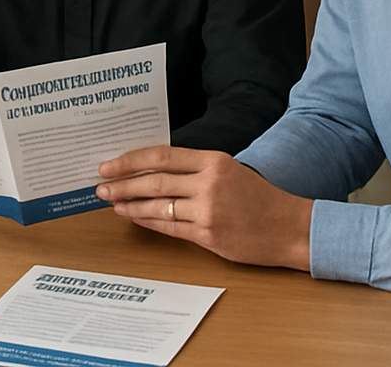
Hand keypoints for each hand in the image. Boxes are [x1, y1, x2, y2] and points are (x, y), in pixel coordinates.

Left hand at [95, 145, 312, 270]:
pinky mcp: (209, 236)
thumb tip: (151, 167)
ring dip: (130, 204)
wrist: (289, 228)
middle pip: (154, 180)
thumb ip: (193, 167)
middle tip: (101, 185)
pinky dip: (147, 221)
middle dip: (122, 183)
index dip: (131, 160)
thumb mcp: (228, 169)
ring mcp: (208, 211)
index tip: (109, 164)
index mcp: (212, 160)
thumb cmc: (257, 197)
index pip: (162, 155)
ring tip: (112, 202)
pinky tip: (134, 217)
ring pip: (158, 205)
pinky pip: (169, 227)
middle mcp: (209, 183)